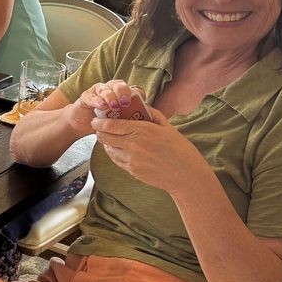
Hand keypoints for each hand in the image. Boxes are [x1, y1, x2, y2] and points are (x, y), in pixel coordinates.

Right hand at [61, 78, 145, 133]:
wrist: (83, 123)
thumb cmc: (104, 122)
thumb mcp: (119, 121)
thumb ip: (129, 119)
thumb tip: (147, 125)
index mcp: (121, 94)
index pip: (132, 88)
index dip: (138, 93)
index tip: (142, 101)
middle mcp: (110, 89)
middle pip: (119, 84)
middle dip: (124, 92)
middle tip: (126, 102)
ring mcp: (97, 92)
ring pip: (106, 88)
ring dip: (111, 96)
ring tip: (114, 106)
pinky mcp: (86, 96)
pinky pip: (92, 96)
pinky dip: (97, 100)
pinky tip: (102, 106)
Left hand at [91, 103, 211, 195]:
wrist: (186, 175)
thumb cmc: (180, 150)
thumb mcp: (168, 127)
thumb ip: (153, 115)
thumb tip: (143, 106)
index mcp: (141, 130)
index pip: (111, 125)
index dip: (99, 122)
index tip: (96, 119)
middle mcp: (133, 145)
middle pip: (105, 137)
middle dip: (100, 131)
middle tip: (100, 128)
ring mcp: (132, 160)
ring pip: (109, 150)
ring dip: (107, 143)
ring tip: (110, 139)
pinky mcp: (133, 171)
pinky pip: (117, 161)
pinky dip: (114, 154)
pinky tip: (118, 150)